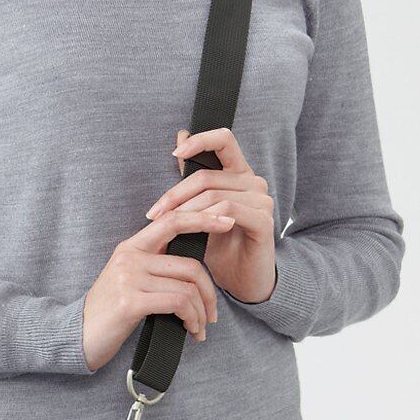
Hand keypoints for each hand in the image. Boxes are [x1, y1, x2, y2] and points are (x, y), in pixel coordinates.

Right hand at [83, 209, 236, 371]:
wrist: (78, 335)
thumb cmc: (110, 312)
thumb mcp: (130, 281)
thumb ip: (155, 267)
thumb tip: (194, 269)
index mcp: (131, 247)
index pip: (173, 221)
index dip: (203, 218)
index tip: (227, 221)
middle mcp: (130, 257)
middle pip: (189, 265)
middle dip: (209, 292)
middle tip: (212, 314)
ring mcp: (129, 278)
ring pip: (187, 288)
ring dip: (200, 312)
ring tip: (199, 327)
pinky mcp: (131, 302)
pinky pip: (177, 303)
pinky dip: (191, 319)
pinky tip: (190, 330)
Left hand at [145, 128, 275, 303]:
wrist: (243, 282)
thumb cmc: (221, 248)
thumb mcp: (200, 211)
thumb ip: (193, 178)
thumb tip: (180, 137)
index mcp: (239, 174)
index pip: (224, 139)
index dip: (199, 141)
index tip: (174, 154)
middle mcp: (254, 183)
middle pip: (207, 176)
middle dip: (175, 195)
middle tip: (154, 213)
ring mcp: (262, 201)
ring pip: (215, 193)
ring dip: (186, 210)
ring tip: (167, 226)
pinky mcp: (264, 221)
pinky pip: (229, 210)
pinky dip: (206, 219)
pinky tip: (193, 231)